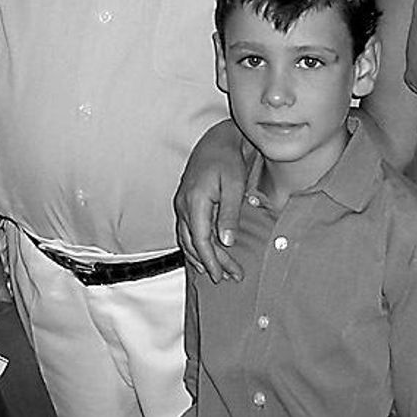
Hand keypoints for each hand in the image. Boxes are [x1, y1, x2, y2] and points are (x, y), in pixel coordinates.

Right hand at [174, 124, 247, 283]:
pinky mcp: (186, 202)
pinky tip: (204, 253)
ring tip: (216, 271)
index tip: (223, 275)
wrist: (218, 139)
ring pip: (188, 239)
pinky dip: (195, 245)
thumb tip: (227, 242)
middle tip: (228, 277)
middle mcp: (184, 205)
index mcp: (195, 202)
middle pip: (194, 244)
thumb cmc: (228, 160)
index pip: (201, 241)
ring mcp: (183, 203)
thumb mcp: (234, 185)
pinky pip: (188, 230)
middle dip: (210, 263)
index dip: (212, 261)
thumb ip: (229, 214)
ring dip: (201, 257)